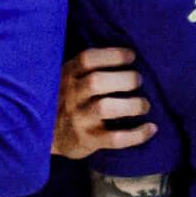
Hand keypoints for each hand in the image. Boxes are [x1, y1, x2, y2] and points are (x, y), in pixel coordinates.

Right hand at [56, 44, 149, 161]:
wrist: (44, 136)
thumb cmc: (67, 100)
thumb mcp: (68, 79)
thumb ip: (87, 68)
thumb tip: (129, 55)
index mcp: (67, 76)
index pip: (87, 59)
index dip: (113, 55)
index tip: (131, 56)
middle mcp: (70, 96)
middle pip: (96, 82)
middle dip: (125, 79)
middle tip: (138, 81)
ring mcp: (78, 119)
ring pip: (104, 108)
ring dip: (132, 105)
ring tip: (143, 105)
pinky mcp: (86, 140)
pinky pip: (114, 139)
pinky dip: (137, 134)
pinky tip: (151, 128)